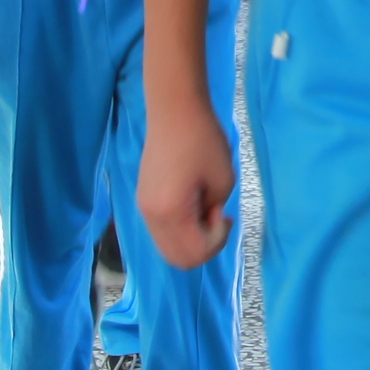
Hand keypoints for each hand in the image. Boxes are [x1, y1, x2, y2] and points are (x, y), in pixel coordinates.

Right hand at [138, 96, 235, 268]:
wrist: (174, 110)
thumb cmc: (204, 140)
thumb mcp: (224, 180)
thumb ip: (216, 211)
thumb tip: (205, 219)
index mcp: (171, 212)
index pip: (194, 253)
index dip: (217, 241)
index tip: (224, 214)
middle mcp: (151, 216)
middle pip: (177, 258)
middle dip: (203, 247)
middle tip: (216, 217)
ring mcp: (144, 207)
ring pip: (168, 246)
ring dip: (191, 238)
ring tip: (205, 207)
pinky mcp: (144, 198)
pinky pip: (162, 230)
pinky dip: (181, 228)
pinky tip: (193, 202)